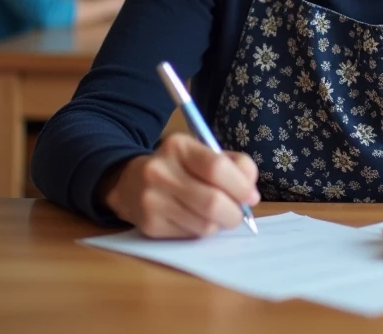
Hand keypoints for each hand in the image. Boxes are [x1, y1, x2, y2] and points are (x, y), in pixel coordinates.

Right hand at [102, 133, 259, 238]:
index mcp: (179, 146)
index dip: (241, 185)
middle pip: (212, 202)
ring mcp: (152, 200)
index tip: (251, 196)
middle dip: (235, 212)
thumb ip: (234, 166)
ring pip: (204, 224)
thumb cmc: (180, 167)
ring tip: (217, 215)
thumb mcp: (204, 153)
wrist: (130, 183)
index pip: (216, 168)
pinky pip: (191, 235)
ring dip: (220, 223)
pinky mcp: (149, 225)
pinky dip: (203, 230)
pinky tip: (196, 219)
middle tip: (239, 213)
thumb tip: (251, 194)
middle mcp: (160, 171)